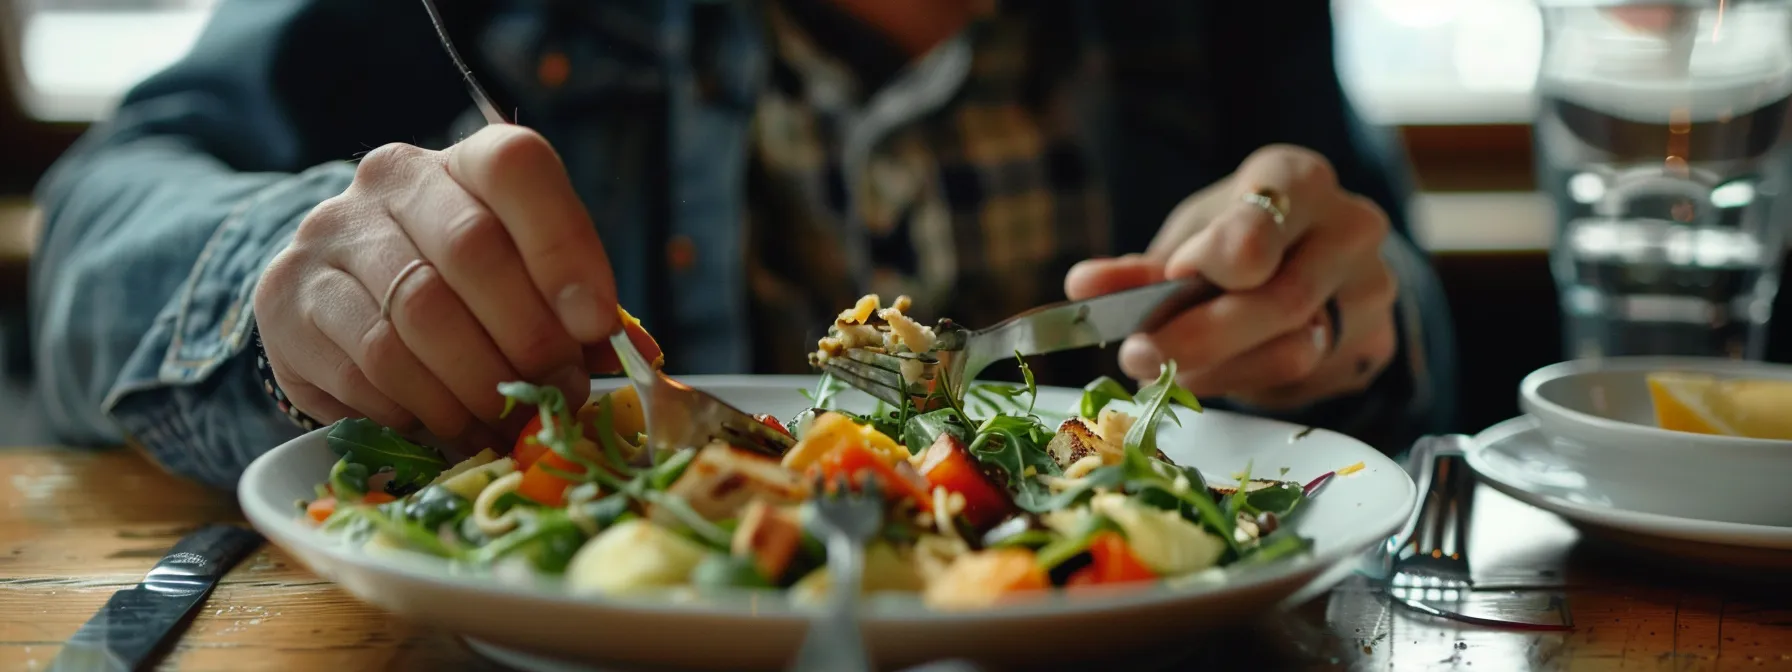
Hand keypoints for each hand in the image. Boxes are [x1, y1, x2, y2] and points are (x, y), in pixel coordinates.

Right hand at [254, 125, 619, 446]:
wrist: (341, 297)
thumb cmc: (465, 293)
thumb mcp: (527, 283)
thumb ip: (579, 312)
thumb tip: (638, 356)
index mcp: (466, 163)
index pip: (516, 168)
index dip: (563, 245)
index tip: (596, 323)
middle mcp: (390, 181)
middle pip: (470, 251)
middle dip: (527, 338)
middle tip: (556, 394)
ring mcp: (329, 236)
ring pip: (415, 319)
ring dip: (473, 388)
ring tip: (502, 422)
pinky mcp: (285, 299)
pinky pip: (365, 367)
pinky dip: (418, 408)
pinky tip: (442, 423)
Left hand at [1065, 145, 1397, 409]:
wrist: (1313, 259)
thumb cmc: (1236, 240)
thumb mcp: (1187, 239)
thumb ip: (1139, 269)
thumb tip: (1084, 289)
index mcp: (1297, 178)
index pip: (1269, 213)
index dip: (1218, 255)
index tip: (1175, 277)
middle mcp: (1350, 225)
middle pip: (1278, 298)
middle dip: (1198, 336)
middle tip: (1138, 356)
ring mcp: (1372, 288)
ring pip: (1292, 350)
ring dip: (1215, 371)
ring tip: (1165, 369)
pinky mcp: (1374, 344)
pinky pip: (1305, 381)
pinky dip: (1246, 384)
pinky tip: (1216, 374)